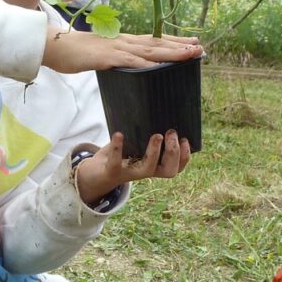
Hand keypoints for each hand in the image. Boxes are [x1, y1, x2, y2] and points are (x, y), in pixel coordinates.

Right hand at [44, 29, 202, 73]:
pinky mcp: (107, 58)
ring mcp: (117, 48)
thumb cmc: (76, 53)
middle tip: (200, 47)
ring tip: (190, 54)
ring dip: (171, 52)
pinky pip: (131, 60)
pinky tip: (160, 65)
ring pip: (150, 50)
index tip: (192, 43)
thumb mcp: (102, 57)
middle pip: (158, 43)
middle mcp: (124, 42)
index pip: (154, 40)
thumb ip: (117, 60)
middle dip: (180, 46)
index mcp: (124, 42)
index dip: (174, 41)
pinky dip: (147, 62)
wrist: (54, 46)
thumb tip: (130, 67)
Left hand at [75, 131, 190, 204]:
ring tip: (156, 135)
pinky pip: (116, 161)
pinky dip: (118, 147)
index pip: (177, 167)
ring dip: (155, 151)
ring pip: (149, 169)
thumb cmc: (121, 155)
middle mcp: (147, 171)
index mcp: (155, 166)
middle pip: (169, 171)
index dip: (185, 156)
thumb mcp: (137, 144)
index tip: (185, 139)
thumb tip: (158, 108)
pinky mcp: (113, 171)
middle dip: (174, 152)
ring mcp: (131, 172)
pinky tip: (119, 133)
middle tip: (171, 133)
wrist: (97, 173)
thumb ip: (146, 133)